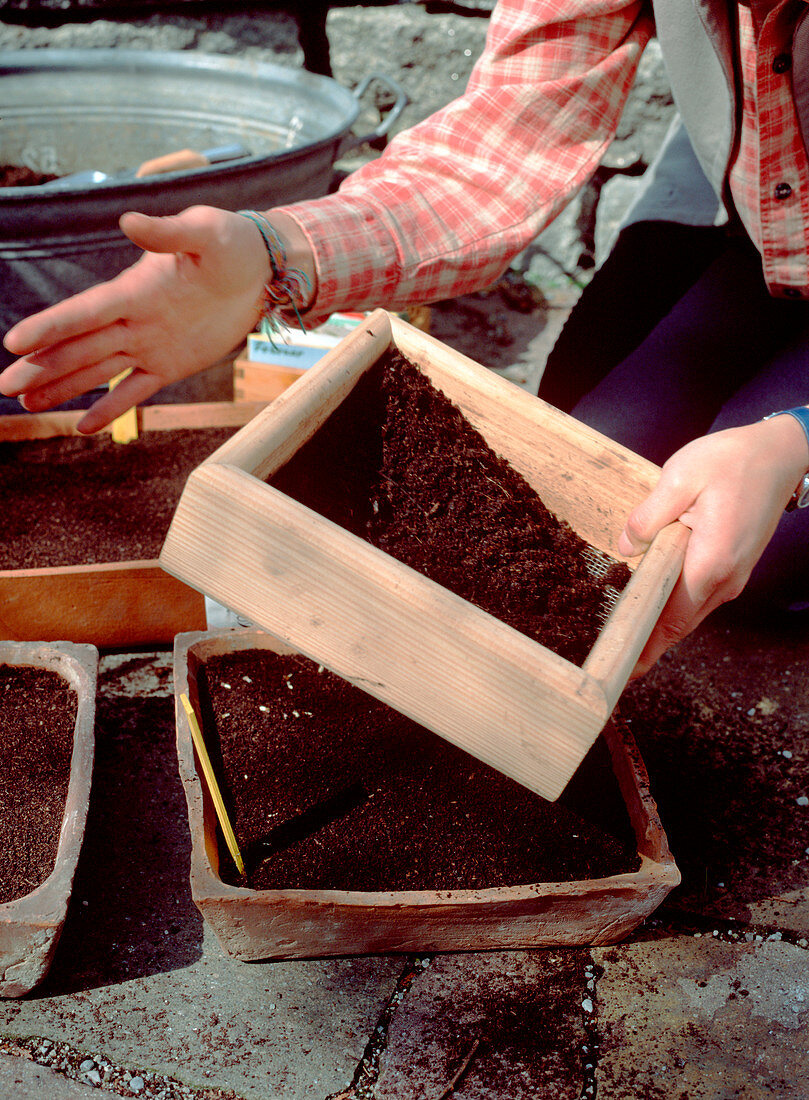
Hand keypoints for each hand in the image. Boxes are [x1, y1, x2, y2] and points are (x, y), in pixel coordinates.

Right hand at [1, 206, 271, 432]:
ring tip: (26, 404)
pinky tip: (82, 426)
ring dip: (62, 387)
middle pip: (79, 347)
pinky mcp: (169, 364)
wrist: (259, 270)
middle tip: (3, 386)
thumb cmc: (230, 244)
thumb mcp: (205, 232)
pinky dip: (110, 408)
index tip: (16, 343)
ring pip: (98, 371)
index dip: (51, 328)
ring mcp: (149, 344)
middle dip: (42, 367)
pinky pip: (135, 390)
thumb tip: (129, 222)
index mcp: (135, 290)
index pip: (85, 312)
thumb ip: (168, 232)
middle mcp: (134, 320)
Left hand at [618, 416, 808, 675]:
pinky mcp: (732, 568)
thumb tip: (625, 546)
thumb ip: (648, 515)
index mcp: (711, 562)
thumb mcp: (680, 477)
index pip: (671, 620)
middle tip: (615, 665)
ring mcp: (733, 576)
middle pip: (680, 626)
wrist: (781, 455)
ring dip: (660, 629)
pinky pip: (698, 599)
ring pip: (689, 615)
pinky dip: (674, 610)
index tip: (624, 671)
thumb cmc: (732, 461)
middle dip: (648, 646)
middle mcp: (726, 579)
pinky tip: (650, 606)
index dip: (646, 647)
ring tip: (625, 640)